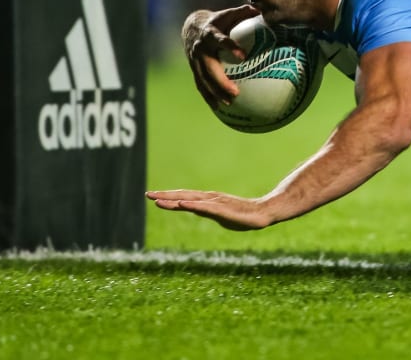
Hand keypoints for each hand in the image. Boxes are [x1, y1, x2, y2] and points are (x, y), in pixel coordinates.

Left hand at [146, 189, 271, 230]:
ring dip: (174, 200)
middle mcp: (209, 199)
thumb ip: (207, 212)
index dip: (168, 197)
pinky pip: (204, 207)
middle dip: (165, 196)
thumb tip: (196, 210)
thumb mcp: (220, 215)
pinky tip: (182, 204)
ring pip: (191, 200)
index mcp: (207, 201)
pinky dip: (192, 204)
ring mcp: (216, 203)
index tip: (152, 197)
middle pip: (183, 196)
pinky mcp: (223, 209)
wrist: (262, 213)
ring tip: (158, 200)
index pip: (184, 198)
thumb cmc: (243, 216)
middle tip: (148, 194)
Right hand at [182, 5, 258, 106]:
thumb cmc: (219, 21)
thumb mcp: (229, 14)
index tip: (243, 55)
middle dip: (221, 80)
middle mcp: (201, 48)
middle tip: (236, 92)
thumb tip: (263, 8)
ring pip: (204, 78)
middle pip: (209, 66)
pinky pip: (200, 84)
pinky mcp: (194, 69)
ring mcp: (195, 60)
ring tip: (230, 102)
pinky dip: (208, 96)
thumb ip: (244, 12)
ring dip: (215, 91)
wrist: (192, 26)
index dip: (230, 46)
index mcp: (211, 33)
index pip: (220, 39)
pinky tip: (219, 107)